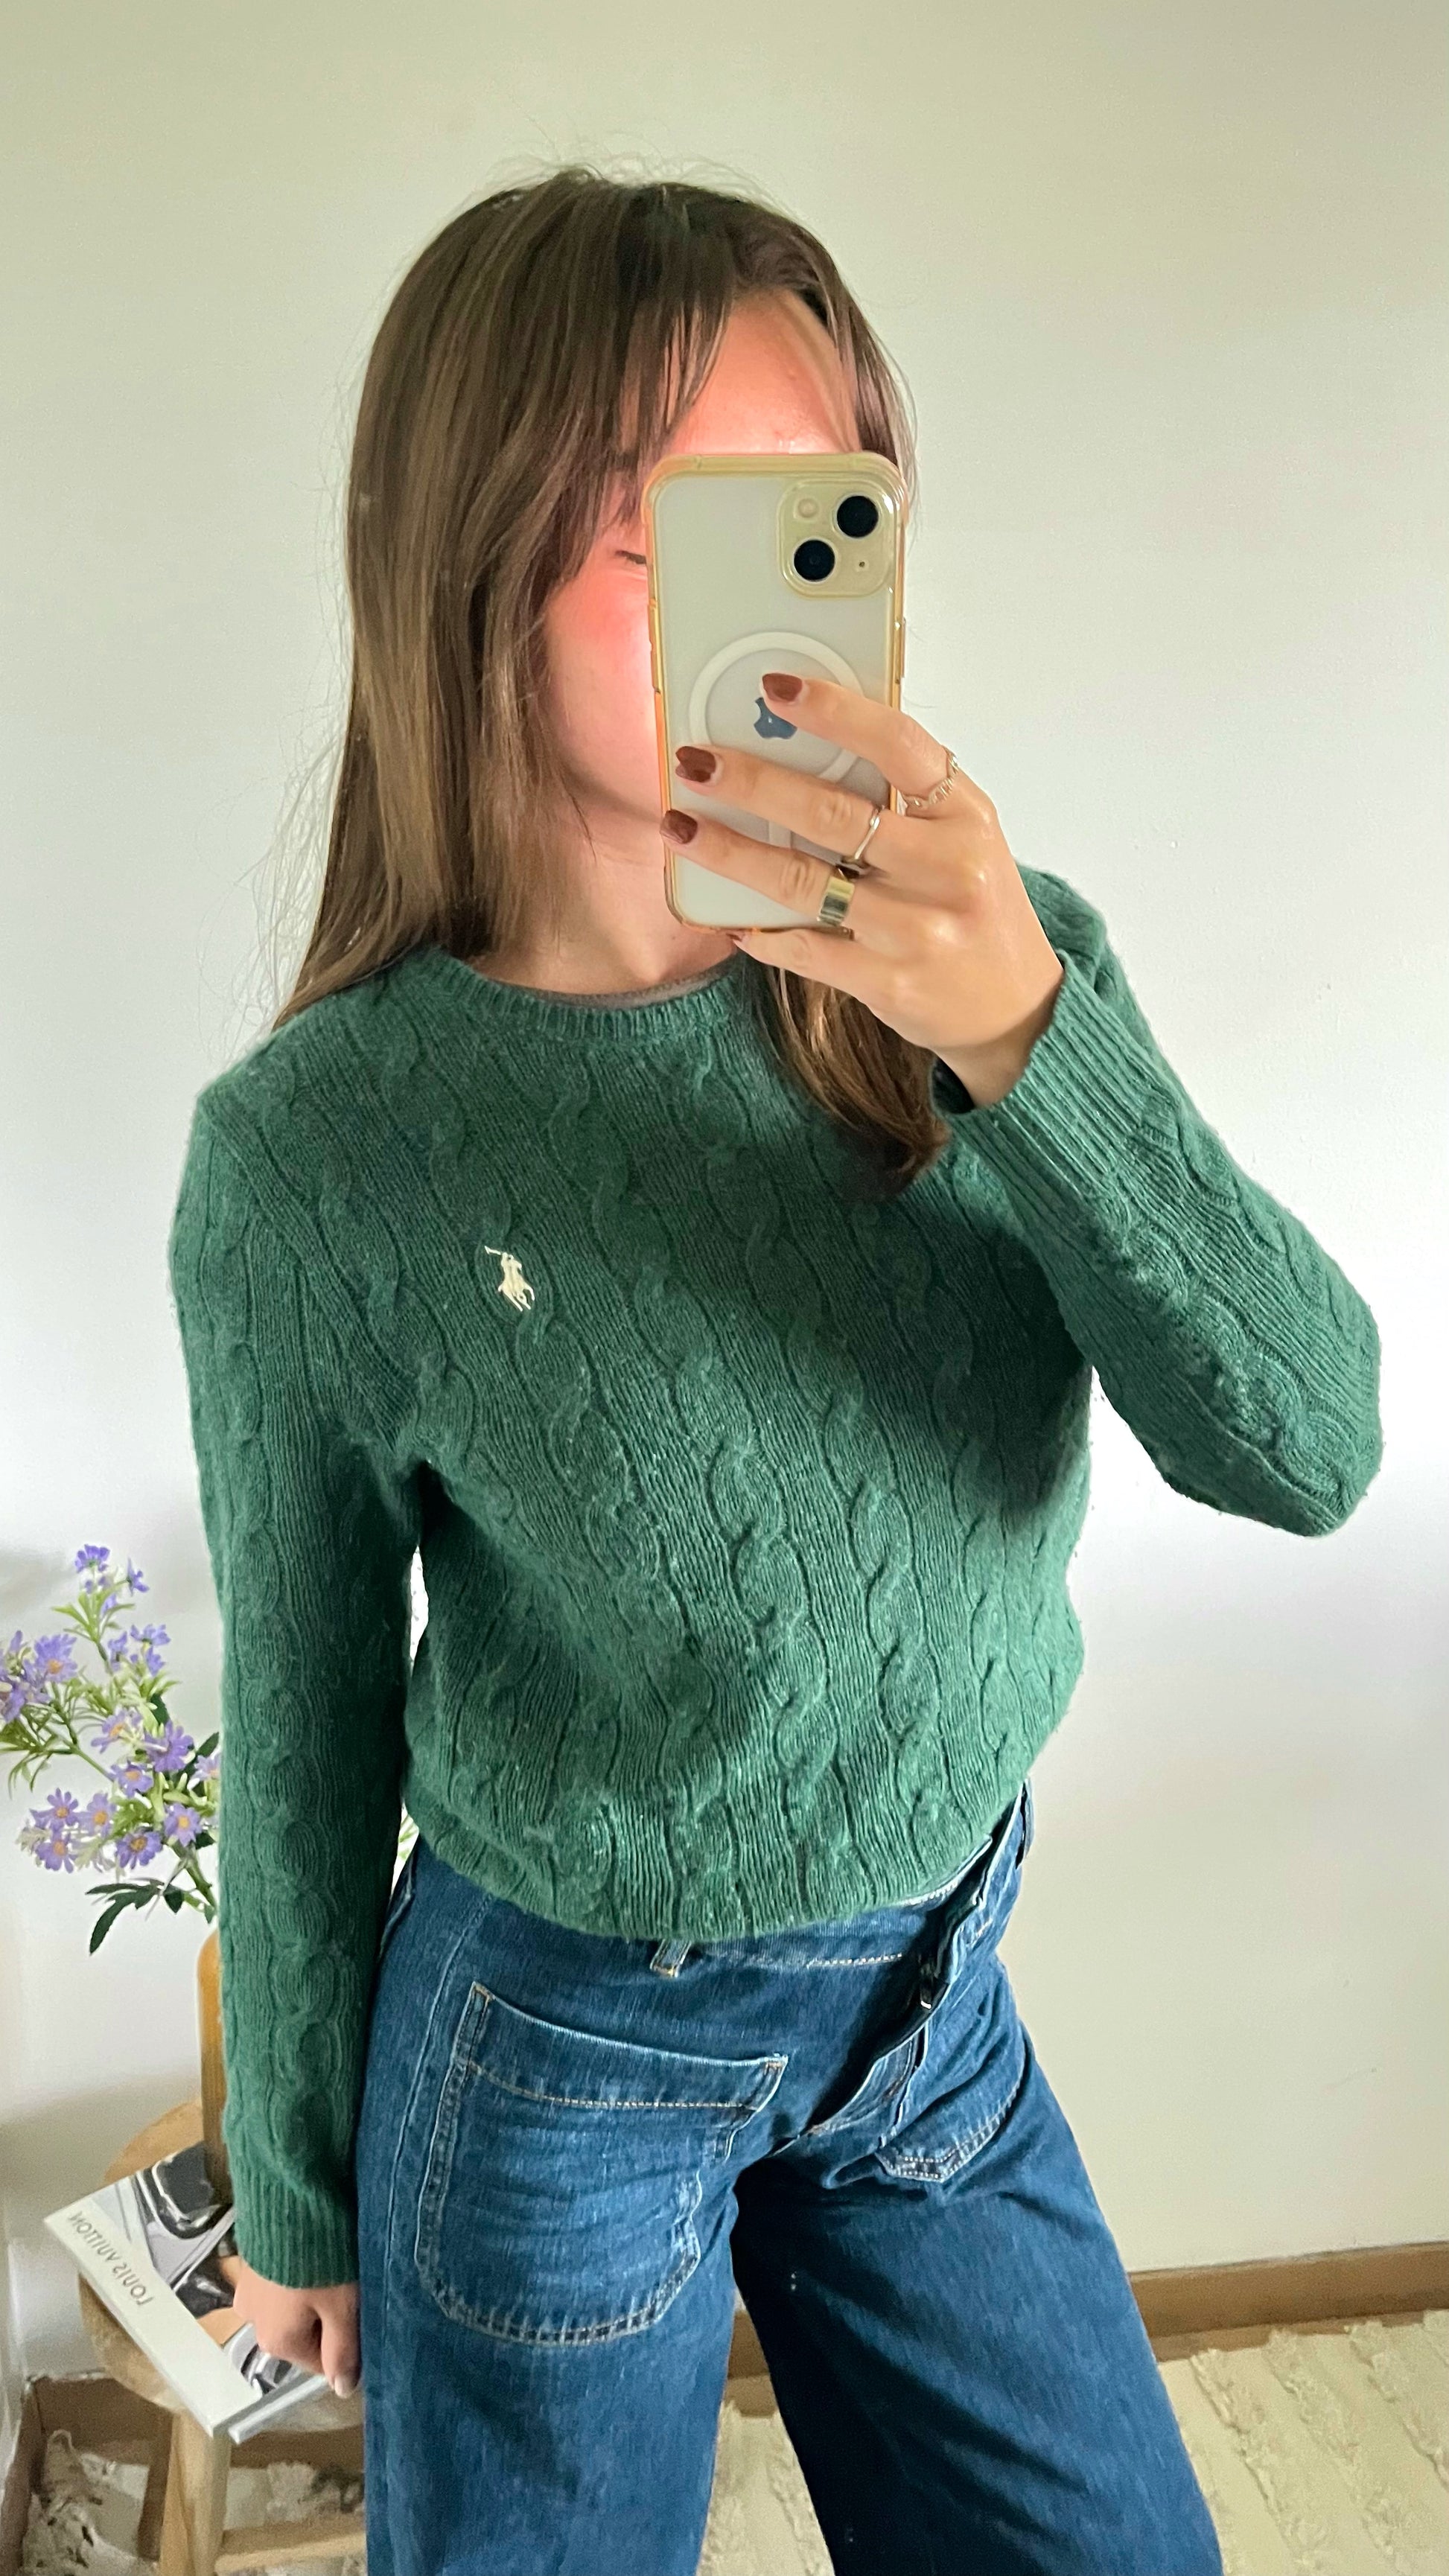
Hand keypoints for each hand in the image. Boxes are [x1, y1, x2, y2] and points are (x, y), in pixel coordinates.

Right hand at [228, 2252, 360, 2396]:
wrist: (289, 2196)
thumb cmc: (321, 2257)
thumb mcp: (343, 2307)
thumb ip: (343, 2352)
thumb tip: (341, 2390)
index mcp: (277, 2342)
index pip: (319, 2362)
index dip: (346, 2344)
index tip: (362, 2315)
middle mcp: (253, 2321)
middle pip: (302, 2332)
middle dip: (327, 2314)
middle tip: (349, 2286)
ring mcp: (247, 2289)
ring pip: (290, 2304)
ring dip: (312, 2290)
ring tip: (333, 2263)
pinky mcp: (249, 2259)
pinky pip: (279, 2277)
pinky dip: (297, 2270)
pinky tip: (313, 2249)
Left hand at [663, 673, 1063, 1106]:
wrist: (1016, 1008)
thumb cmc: (975, 909)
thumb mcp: (964, 838)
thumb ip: (905, 797)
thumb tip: (804, 742)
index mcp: (965, 815)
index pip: (898, 744)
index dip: (833, 711)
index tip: (774, 688)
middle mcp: (946, 868)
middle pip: (833, 812)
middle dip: (752, 783)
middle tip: (696, 763)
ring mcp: (916, 929)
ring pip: (805, 882)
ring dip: (732, 853)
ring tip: (682, 828)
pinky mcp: (887, 981)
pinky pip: (804, 949)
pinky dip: (759, 931)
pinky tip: (728, 916)